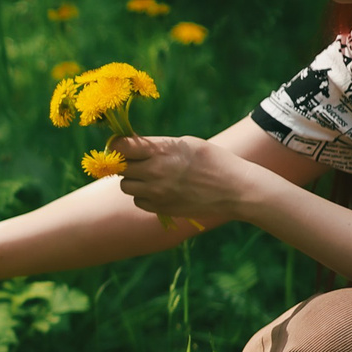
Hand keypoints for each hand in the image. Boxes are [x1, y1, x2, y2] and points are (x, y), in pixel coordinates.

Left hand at [109, 135, 258, 227]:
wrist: (234, 189)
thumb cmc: (213, 160)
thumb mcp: (186, 143)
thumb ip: (158, 145)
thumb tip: (134, 145)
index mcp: (161, 150)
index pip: (121, 146)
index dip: (117, 144)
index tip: (121, 145)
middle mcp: (155, 171)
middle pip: (120, 167)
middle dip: (125, 163)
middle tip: (136, 161)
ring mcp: (157, 192)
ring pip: (126, 186)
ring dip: (133, 180)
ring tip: (150, 176)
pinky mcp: (161, 208)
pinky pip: (139, 202)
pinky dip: (144, 196)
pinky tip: (160, 190)